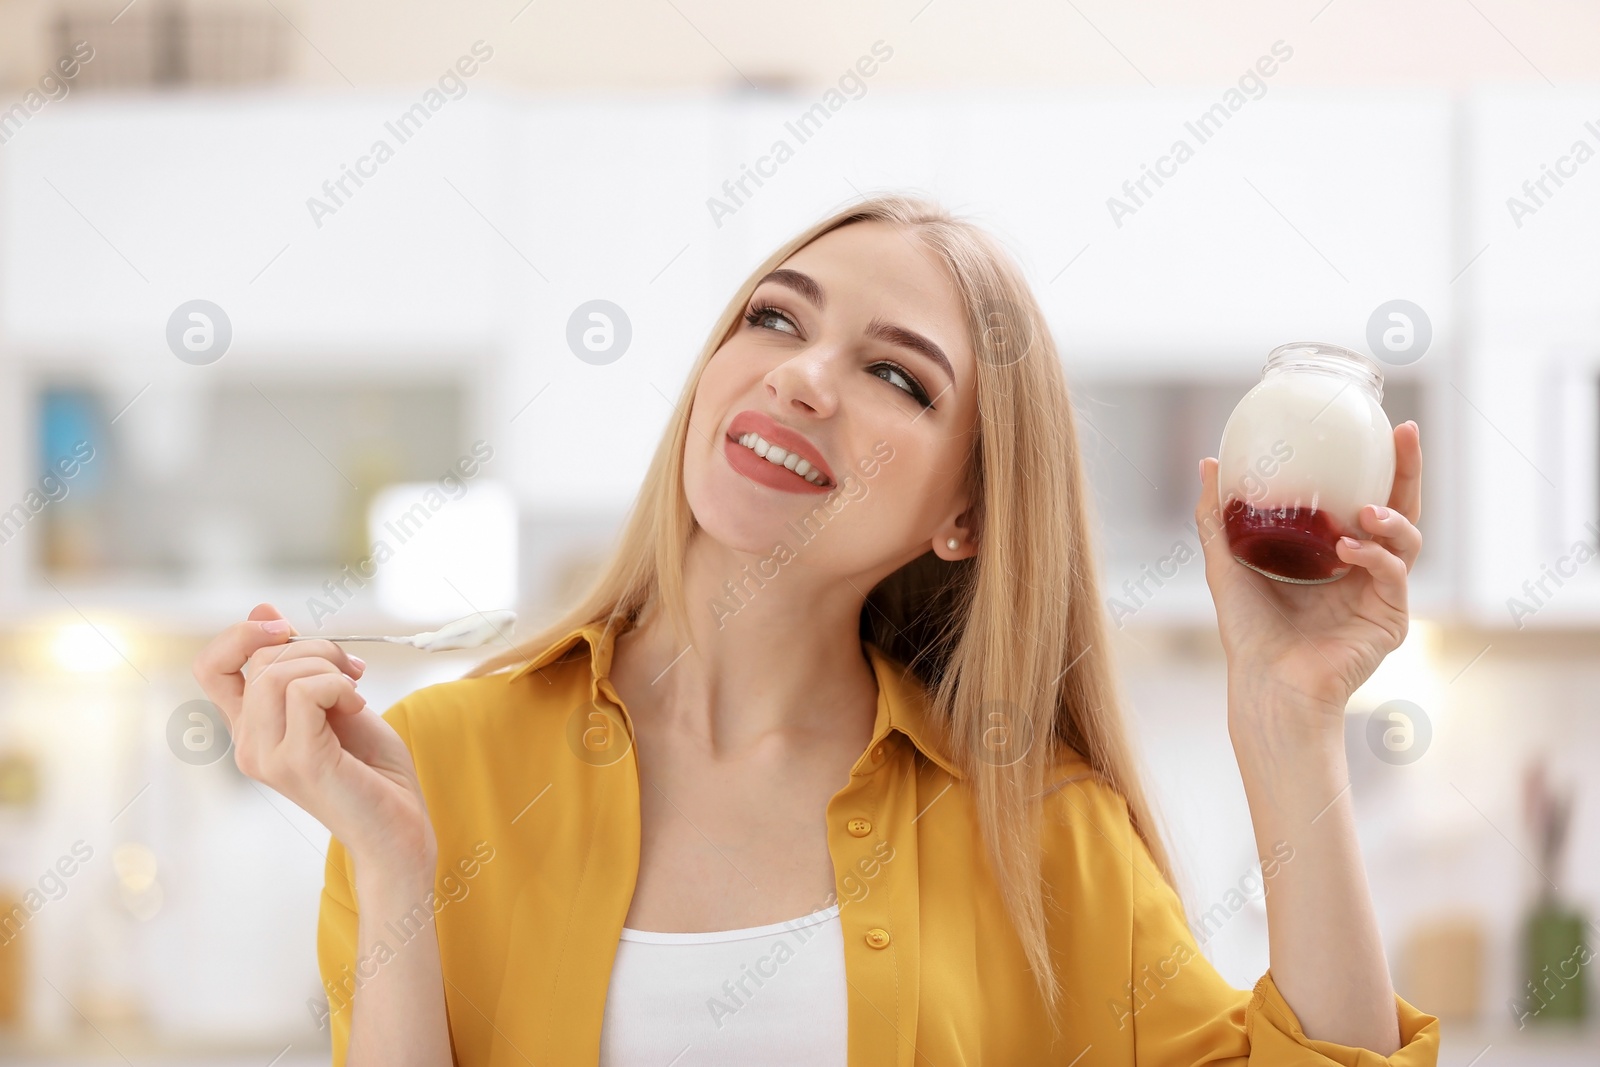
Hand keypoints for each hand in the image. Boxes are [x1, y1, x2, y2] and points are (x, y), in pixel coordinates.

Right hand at [192, 603, 436, 879]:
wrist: (399, 827)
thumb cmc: (371, 768)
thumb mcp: (334, 700)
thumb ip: (298, 664)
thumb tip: (263, 610)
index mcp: (251, 729)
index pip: (210, 667)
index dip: (241, 634)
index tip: (287, 628)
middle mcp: (249, 745)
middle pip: (260, 659)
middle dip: (315, 646)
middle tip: (353, 670)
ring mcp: (268, 756)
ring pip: (278, 673)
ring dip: (329, 665)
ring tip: (355, 691)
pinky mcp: (298, 762)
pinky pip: (305, 692)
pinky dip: (339, 685)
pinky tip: (358, 708)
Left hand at [1194, 421, 1422, 727]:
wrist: (1264, 684)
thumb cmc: (1249, 632)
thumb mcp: (1227, 561)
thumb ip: (1217, 516)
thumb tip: (1209, 463)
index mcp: (1336, 556)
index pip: (1368, 499)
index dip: (1381, 465)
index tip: (1386, 425)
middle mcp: (1365, 572)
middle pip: (1401, 512)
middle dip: (1408, 472)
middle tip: (1404, 437)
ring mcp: (1382, 597)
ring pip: (1408, 543)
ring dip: (1391, 519)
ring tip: (1365, 511)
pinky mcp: (1390, 622)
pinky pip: (1393, 577)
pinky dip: (1375, 557)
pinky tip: (1350, 548)